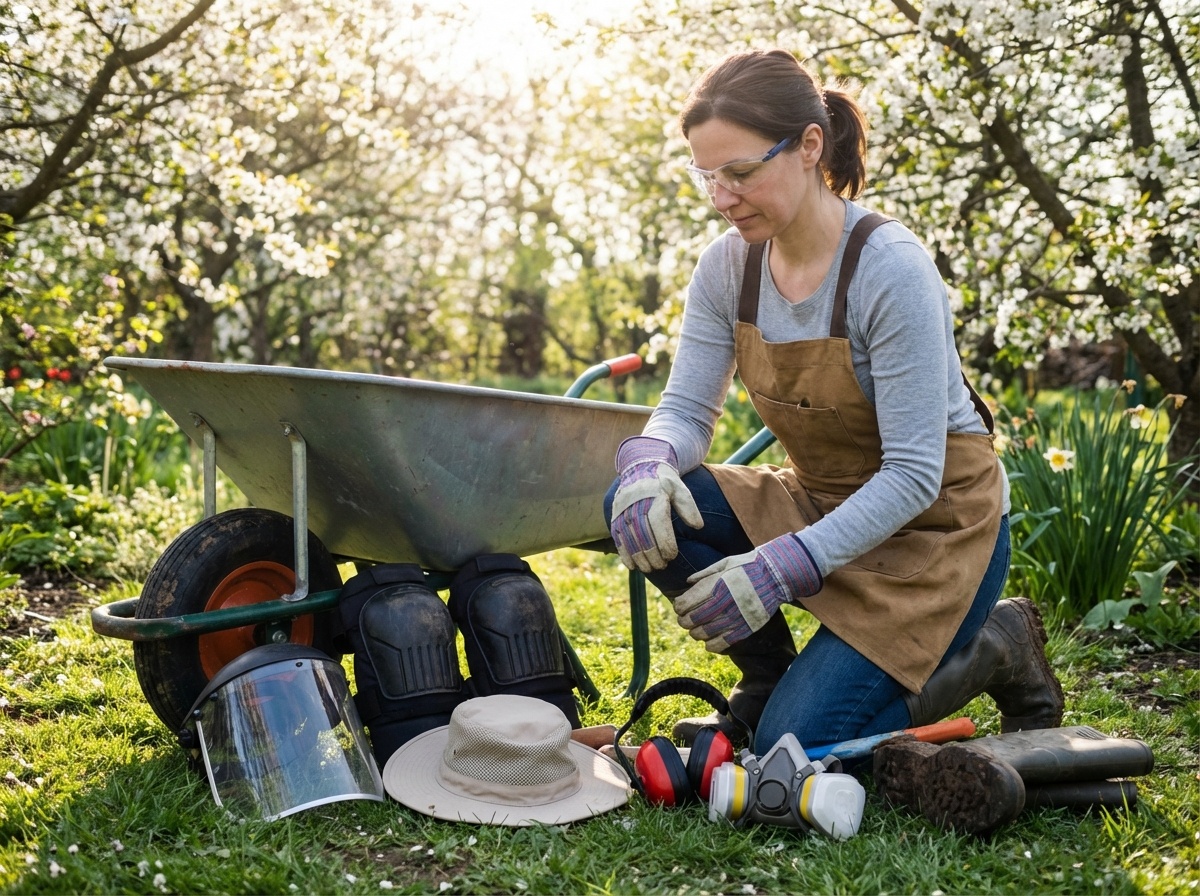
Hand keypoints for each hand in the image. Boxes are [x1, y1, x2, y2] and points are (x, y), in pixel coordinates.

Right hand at [609, 437, 703, 572]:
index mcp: (654, 495)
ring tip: (648, 569)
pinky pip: (617, 537)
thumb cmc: (665, 482)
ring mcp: (623, 509)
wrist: (641, 465)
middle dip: (652, 553)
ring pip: (628, 537)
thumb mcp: (680, 489)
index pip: (658, 522)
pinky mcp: (615, 515)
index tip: (672, 556)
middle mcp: (635, 502)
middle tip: (661, 566)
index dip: (664, 542)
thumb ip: (689, 507)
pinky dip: (624, 552)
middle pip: (642, 533)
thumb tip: (698, 526)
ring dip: (638, 556)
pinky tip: (632, 565)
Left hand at [673, 533, 821, 651]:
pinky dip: (711, 645)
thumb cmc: (748, 566)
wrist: (776, 575)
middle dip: (684, 621)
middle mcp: (724, 602)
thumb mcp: (725, 563)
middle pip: (692, 620)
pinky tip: (708, 642)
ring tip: (696, 630)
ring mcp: (735, 617)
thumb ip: (705, 574)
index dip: (679, 607)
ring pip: (705, 633)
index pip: (686, 603)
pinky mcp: (746, 628)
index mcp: (716, 585)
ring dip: (696, 634)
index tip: (679, 607)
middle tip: (684, 620)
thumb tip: (687, 582)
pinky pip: (723, 643)